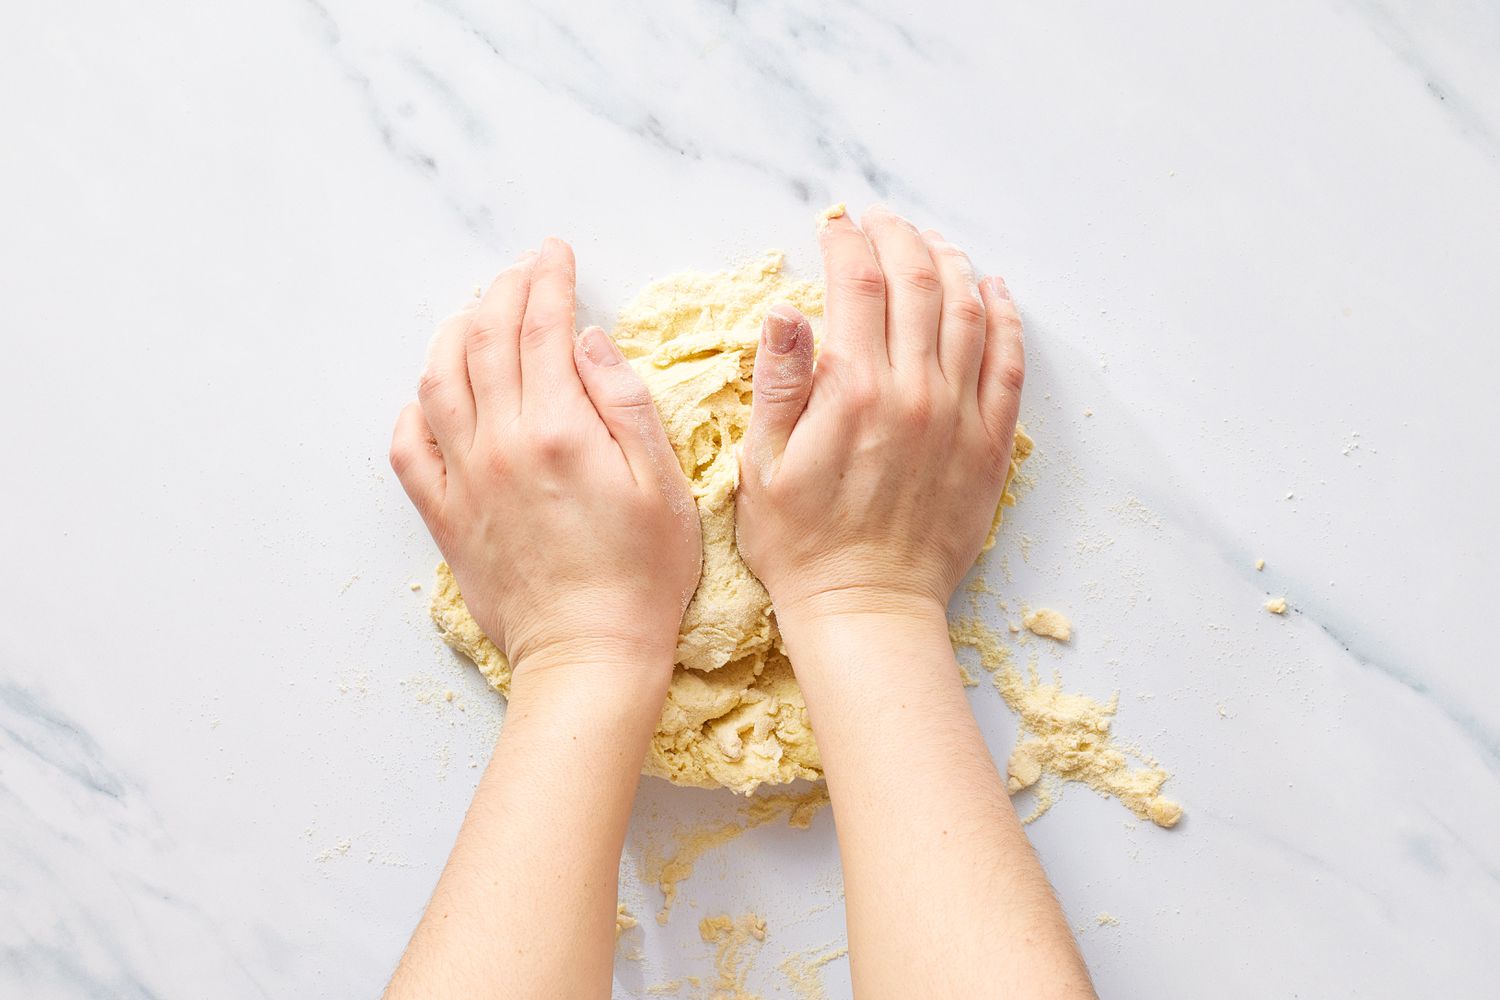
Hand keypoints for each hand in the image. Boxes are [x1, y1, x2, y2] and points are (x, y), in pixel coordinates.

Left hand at [389, 237, 701, 678]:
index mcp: (558, 428)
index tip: (555, 252)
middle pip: (485, 339)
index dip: (548, 278)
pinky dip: (415, 408)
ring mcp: (464, 478)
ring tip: (475, 312)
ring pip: (439, 380)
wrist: (590, 653)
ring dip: (454, 332)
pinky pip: (408, 447)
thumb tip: (589, 340)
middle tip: (523, 270)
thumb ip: (624, 403)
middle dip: (504, 291)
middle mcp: (500, 443)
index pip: (542, 326)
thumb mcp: (663, 483)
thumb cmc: (643, 575)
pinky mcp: (444, 515)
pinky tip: (433, 393)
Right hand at [735, 207, 1024, 623]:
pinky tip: (995, 290)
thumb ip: (778, 382)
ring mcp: (960, 416)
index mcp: (853, 391)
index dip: (846, 243)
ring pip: (968, 310)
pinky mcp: (989, 444)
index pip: (857, 284)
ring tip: (931, 243)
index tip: (835, 226)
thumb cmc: (801, 543)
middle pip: (918, 282)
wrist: (866, 608)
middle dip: (898, 238)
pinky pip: (1009, 363)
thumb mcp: (762, 465)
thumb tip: (783, 309)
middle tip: (882, 221)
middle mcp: (914, 392)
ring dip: (951, 263)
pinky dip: (1006, 317)